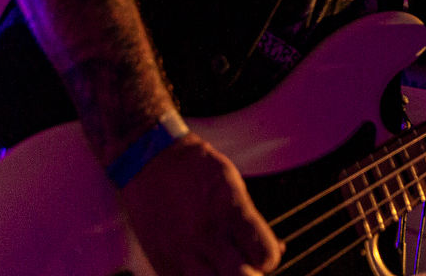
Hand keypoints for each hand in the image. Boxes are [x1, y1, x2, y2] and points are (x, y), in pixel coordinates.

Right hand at [119, 133, 284, 275]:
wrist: (148, 160)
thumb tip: (277, 250)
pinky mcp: (162, 264)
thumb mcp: (232, 185)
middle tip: (245, 266)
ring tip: (222, 268)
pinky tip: (202, 269)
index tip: (262, 253)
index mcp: (228, 211)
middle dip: (250, 275)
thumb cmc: (195, 169)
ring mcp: (182, 254)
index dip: (268, 258)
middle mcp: (206, 235)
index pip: (265, 255)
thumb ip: (251, 222)